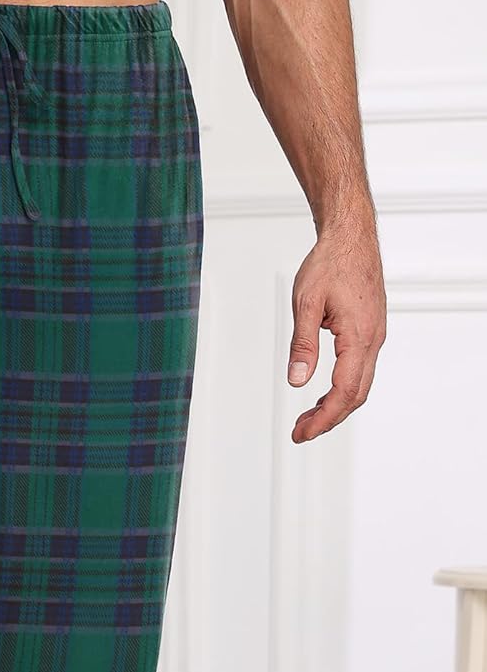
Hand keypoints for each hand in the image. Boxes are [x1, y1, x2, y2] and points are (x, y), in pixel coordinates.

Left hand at [287, 214, 386, 442]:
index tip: (302, 433)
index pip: (344, 392)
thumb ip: (302, 345)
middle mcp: (373, 340)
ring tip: (307, 417)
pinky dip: (341, 389)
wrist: (351, 238)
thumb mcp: (306, 303)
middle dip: (328, 419)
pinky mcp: (370, 332)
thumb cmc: (330, 263)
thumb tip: (297, 380)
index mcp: (359, 336)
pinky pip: (360, 369)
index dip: (323, 418)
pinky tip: (323, 393)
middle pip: (355, 395)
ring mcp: (374, 336)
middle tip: (300, 432)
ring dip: (334, 405)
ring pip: (359, 384)